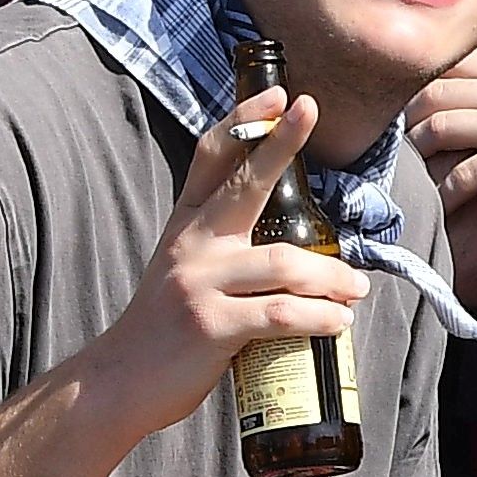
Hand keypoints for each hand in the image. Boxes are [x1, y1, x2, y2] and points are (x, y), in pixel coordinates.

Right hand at [86, 78, 372, 418]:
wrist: (120, 381)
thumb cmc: (167, 327)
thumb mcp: (184, 270)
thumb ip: (224, 247)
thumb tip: (293, 245)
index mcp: (185, 225)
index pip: (212, 159)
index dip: (243, 123)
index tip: (279, 95)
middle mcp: (190, 244)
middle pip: (243, 184)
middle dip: (279, 143)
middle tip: (311, 109)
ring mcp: (199, 283)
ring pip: (284, 263)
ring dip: (332, 277)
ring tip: (356, 290)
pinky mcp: (211, 325)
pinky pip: (280, 313)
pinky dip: (319, 318)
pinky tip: (339, 323)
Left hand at [410, 41, 476, 203]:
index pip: (446, 69)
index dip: (415, 91)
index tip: (398, 117)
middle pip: (428, 95)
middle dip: (401, 125)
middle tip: (388, 156)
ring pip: (435, 129)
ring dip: (413, 158)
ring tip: (401, 184)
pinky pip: (465, 174)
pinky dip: (443, 194)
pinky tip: (436, 212)